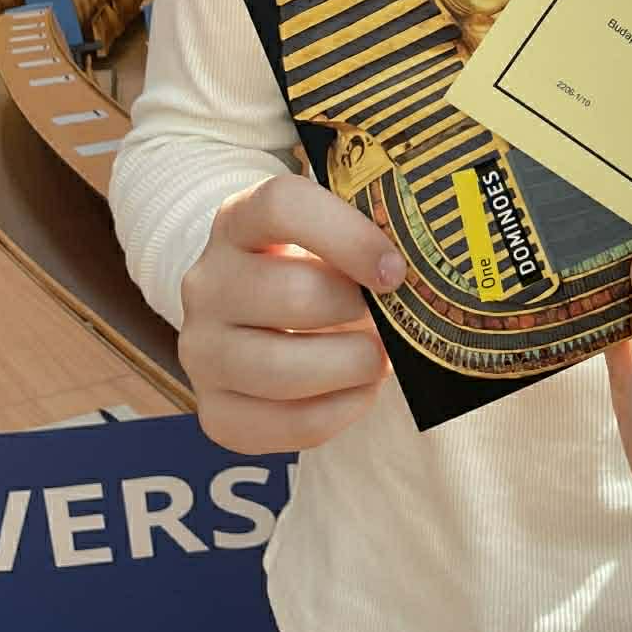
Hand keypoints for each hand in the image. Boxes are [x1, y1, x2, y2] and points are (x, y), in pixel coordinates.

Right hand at [178, 175, 403, 454]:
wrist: (254, 308)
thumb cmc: (311, 262)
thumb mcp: (329, 230)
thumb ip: (369, 233)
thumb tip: (429, 266)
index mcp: (239, 218)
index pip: (283, 207)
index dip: (348, 236)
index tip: (394, 270)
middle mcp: (208, 281)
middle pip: (291, 294)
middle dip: (357, 312)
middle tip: (390, 319)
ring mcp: (202, 348)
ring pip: (279, 369)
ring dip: (349, 366)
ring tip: (379, 358)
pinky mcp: (214, 409)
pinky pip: (278, 424)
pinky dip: (335, 413)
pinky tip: (358, 391)